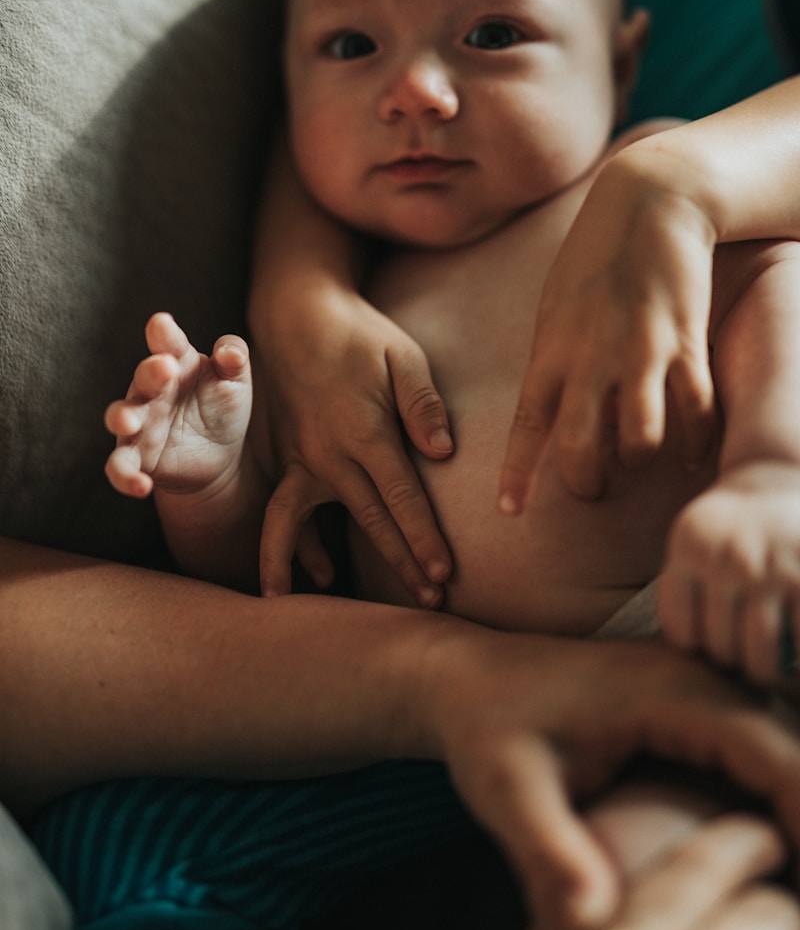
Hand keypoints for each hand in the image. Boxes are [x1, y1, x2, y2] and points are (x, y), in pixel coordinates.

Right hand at [104, 312, 251, 497]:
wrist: (217, 457)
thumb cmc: (222, 408)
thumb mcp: (236, 382)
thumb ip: (234, 359)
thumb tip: (227, 350)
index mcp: (177, 363)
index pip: (169, 344)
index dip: (164, 334)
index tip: (161, 323)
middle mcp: (152, 390)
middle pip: (143, 377)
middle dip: (149, 372)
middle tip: (163, 367)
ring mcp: (140, 424)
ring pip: (120, 418)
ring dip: (121, 418)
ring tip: (128, 422)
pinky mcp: (137, 457)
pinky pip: (121, 467)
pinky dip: (125, 476)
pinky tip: (142, 486)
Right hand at [254, 289, 453, 602]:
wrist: (296, 315)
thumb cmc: (359, 334)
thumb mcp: (402, 355)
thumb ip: (424, 403)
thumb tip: (444, 451)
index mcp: (363, 431)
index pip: (401, 498)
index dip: (423, 539)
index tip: (445, 575)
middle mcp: (328, 454)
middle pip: (370, 522)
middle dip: (402, 564)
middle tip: (430, 602)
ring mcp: (302, 460)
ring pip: (312, 528)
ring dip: (325, 569)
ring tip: (340, 614)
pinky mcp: (287, 459)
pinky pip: (282, 513)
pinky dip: (288, 548)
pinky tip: (309, 578)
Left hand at [423, 630, 799, 929]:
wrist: (463, 677)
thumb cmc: (483, 727)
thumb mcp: (505, 791)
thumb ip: (551, 852)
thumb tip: (592, 926)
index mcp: (664, 690)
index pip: (776, 753)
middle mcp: (692, 675)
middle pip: (793, 746)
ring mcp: (692, 683)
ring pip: (779, 745)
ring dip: (795, 807)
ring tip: (792, 886)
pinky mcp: (684, 702)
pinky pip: (751, 747)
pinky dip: (773, 795)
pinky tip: (772, 856)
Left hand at [499, 148, 717, 510]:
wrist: (647, 202)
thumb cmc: (594, 255)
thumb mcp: (556, 306)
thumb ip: (556, 358)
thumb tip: (565, 407)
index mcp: (551, 350)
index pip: (529, 426)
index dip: (517, 474)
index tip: (509, 511)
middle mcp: (590, 359)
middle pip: (582, 451)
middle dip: (586, 484)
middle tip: (592, 488)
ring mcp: (638, 353)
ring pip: (639, 443)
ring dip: (639, 463)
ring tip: (639, 460)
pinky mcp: (684, 343)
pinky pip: (694, 414)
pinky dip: (694, 444)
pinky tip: (688, 455)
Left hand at [659, 459, 799, 681]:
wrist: (777, 476)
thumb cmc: (731, 525)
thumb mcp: (694, 540)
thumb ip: (684, 587)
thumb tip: (684, 657)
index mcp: (690, 550)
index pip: (680, 628)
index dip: (693, 647)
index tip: (704, 645)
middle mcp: (727, 560)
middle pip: (721, 646)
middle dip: (731, 662)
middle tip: (741, 660)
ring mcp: (770, 571)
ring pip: (760, 654)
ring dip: (764, 672)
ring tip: (766, 669)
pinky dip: (798, 659)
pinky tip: (794, 656)